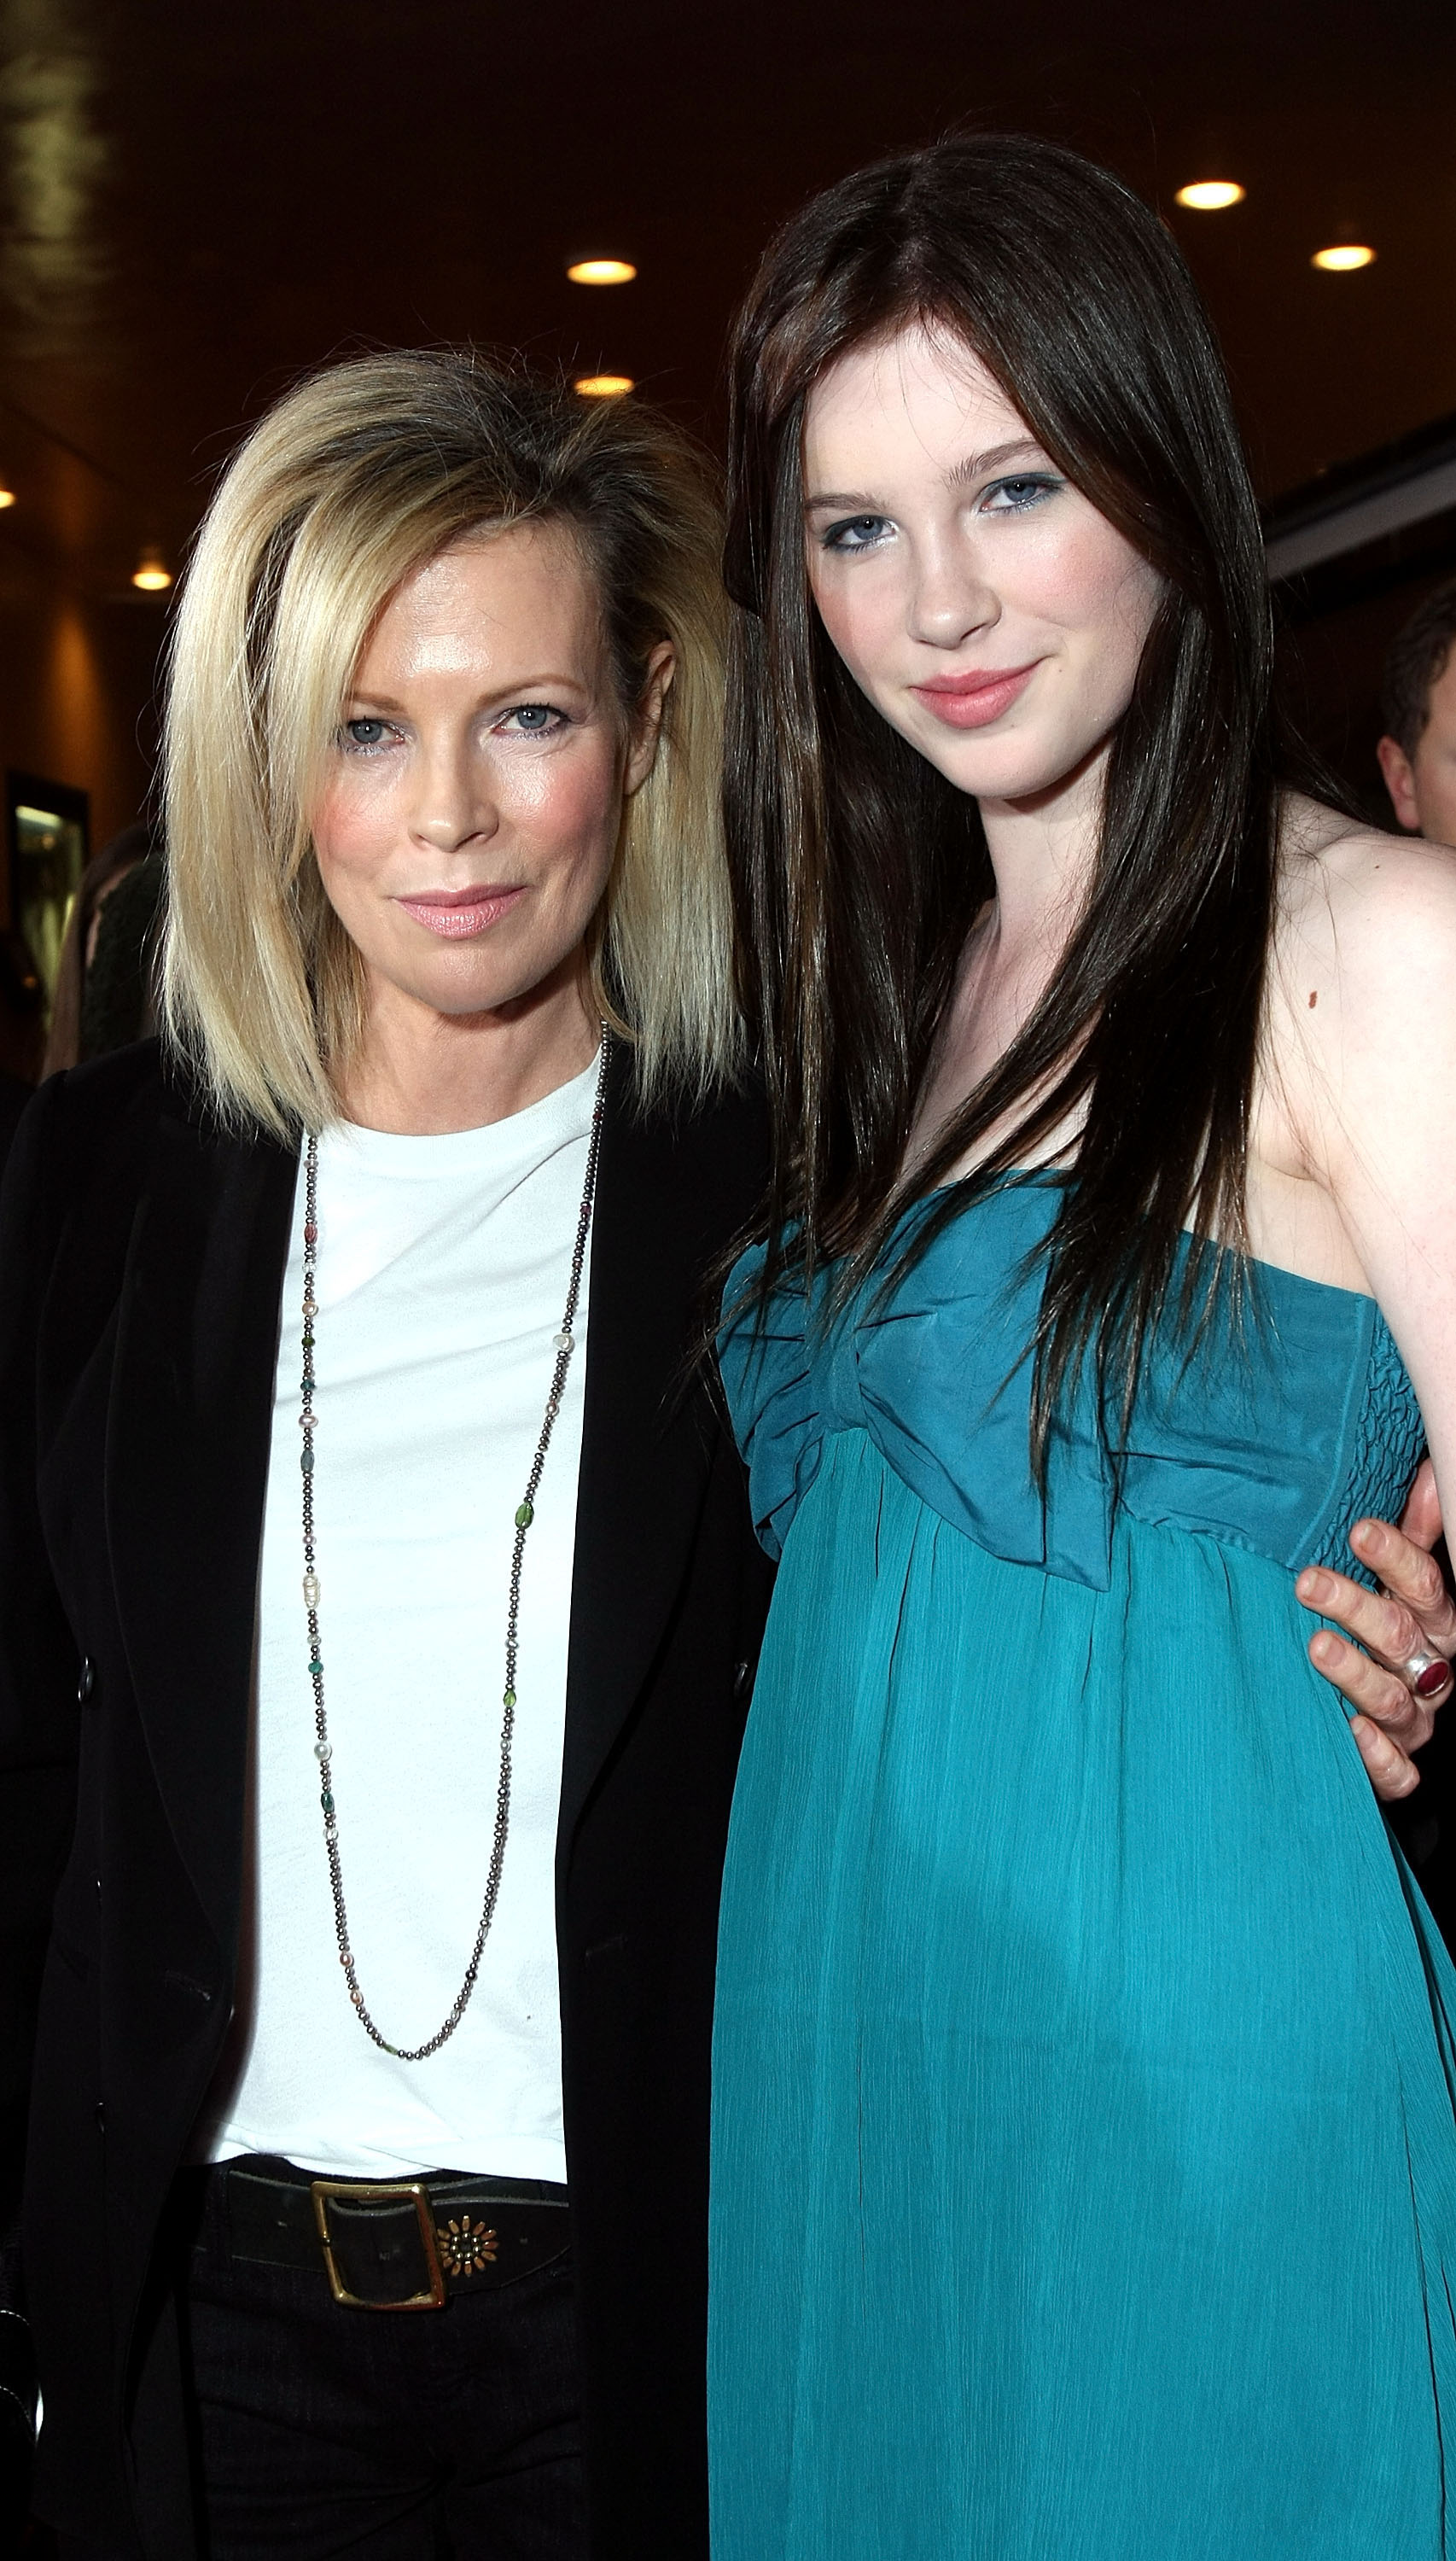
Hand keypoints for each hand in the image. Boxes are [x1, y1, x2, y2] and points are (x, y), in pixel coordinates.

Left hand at [1296, 1460, 1455, 1798]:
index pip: (1424, 1582)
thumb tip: (1427, 1475)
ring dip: (1356, 1673)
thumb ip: (1412, 1534)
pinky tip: (1349, 1731)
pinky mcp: (1398, 1764)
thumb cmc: (1387, 1629)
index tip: (1358, 1531)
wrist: (1383, 1715)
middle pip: (1401, 1635)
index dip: (1395, 1556)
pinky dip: (1377, 1756)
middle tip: (1308, 1583)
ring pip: (1393, 1698)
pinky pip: (1398, 1770)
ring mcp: (1415, 1719)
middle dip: (1357, 1606)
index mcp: (1434, 1619)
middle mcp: (1429, 1668)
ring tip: (1317, 1648)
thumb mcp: (1401, 1581)